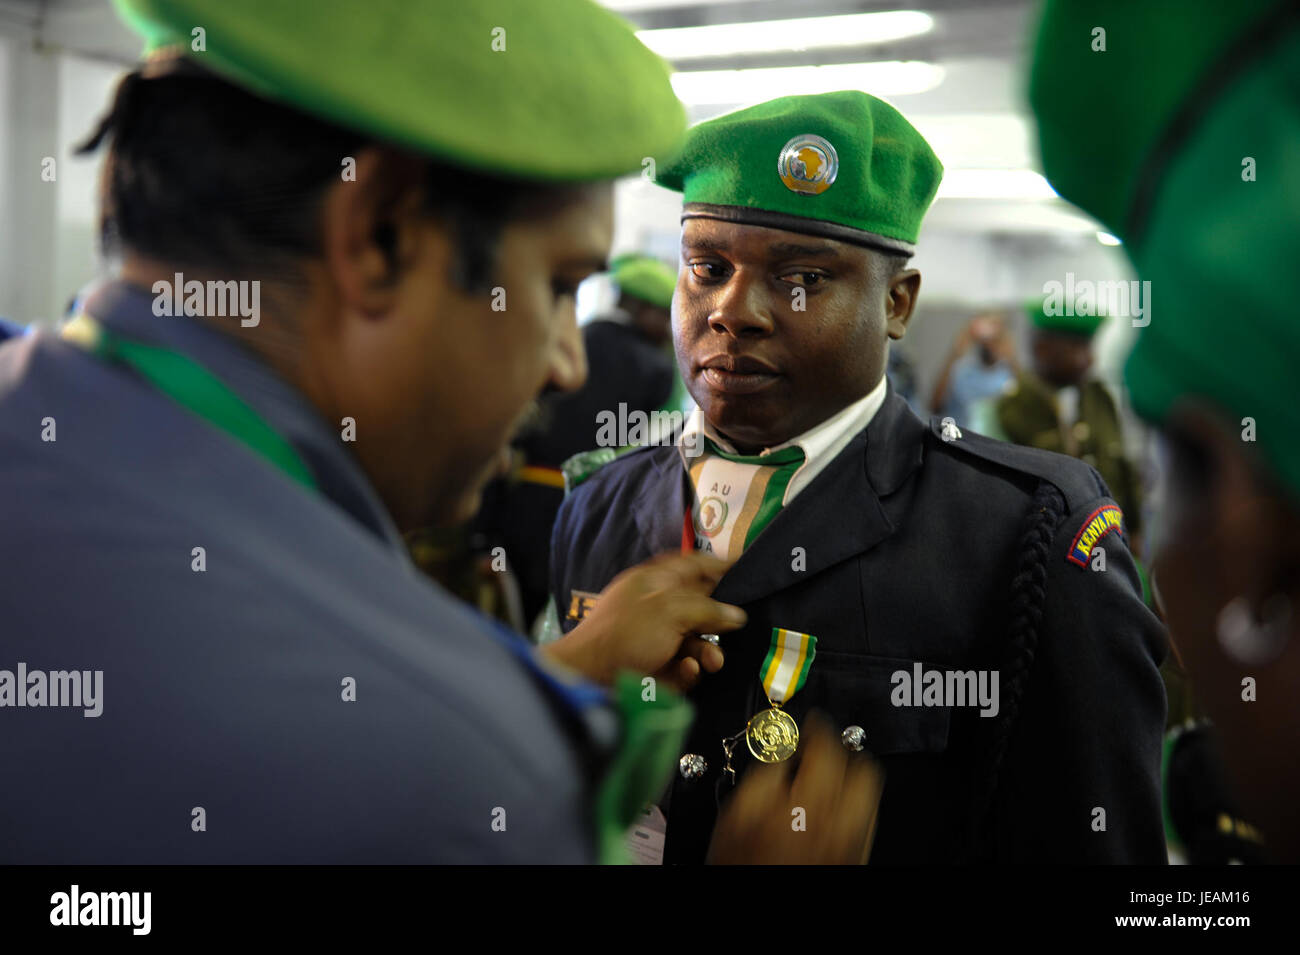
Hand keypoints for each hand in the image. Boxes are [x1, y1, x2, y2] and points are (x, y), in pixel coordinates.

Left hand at [544, 552, 745, 690]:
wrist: (589, 677)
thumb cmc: (627, 632)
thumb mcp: (669, 610)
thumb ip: (707, 609)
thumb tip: (737, 615)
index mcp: (654, 583)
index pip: (691, 566)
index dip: (716, 565)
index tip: (743, 567)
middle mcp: (657, 608)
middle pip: (699, 607)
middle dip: (719, 619)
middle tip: (736, 628)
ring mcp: (656, 639)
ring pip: (695, 641)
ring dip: (708, 651)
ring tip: (713, 662)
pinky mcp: (656, 668)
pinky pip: (683, 666)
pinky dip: (688, 669)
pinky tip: (687, 670)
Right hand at [707, 714, 883, 864]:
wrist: (758, 890)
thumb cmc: (747, 862)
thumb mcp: (738, 812)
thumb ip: (763, 773)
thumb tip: (781, 750)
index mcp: (809, 803)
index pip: (829, 746)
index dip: (818, 726)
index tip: (811, 722)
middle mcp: (839, 821)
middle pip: (863, 767)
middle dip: (841, 750)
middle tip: (821, 747)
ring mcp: (852, 840)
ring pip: (869, 792)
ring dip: (850, 775)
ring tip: (827, 774)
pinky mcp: (856, 854)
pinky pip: (866, 818)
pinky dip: (852, 803)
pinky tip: (831, 806)